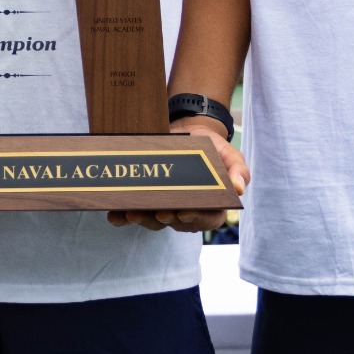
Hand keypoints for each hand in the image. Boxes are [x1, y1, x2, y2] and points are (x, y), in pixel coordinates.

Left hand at [107, 118, 249, 232]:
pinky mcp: (148, 199)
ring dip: (142, 219)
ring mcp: (166, 206)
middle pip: (176, 222)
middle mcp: (187, 210)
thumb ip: (237, 169)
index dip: (195, 219)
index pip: (206, 219)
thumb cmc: (212, 147)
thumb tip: (239, 188)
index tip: (182, 212)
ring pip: (154, 221)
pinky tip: (114, 215)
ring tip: (131, 212)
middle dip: (163, 219)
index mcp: (210, 205)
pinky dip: (123, 217)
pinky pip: (135, 213)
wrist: (188, 131)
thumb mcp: (229, 154)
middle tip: (156, 212)